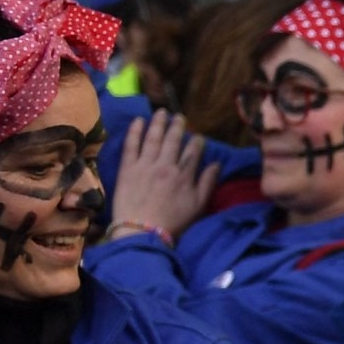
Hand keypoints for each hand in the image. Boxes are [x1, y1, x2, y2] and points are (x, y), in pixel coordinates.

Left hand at [109, 112, 221, 240]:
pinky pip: (131, 145)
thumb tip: (216, 164)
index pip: (193, 152)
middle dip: (177, 126)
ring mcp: (145, 165)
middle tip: (179, 116)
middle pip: (173, 140)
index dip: (196, 142)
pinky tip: (138, 121)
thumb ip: (207, 183)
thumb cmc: (173, 223)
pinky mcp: (127, 168)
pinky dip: (135, 132)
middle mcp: (166, 165)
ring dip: (158, 123)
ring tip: (161, 112)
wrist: (142, 232)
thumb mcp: (197, 206)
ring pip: (153, 138)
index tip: (198, 137)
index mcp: (184, 175)